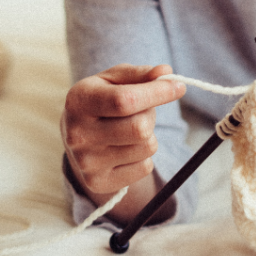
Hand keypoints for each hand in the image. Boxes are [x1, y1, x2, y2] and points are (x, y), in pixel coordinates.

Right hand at [61, 64, 184, 220]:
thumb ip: (140, 74)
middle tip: (142, 112)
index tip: (179, 87)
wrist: (76, 138)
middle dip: (151, 117)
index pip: (125, 100)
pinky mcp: (97, 182)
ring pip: (147, 148)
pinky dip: (144, 157)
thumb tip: (165, 72)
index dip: (157, 93)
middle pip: (140, 128)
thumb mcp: (114, 80)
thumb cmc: (103, 100)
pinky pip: (145, 168)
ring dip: (149, 136)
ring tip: (130, 130)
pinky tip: (125, 149)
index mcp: (79, 101)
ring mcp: (85, 162)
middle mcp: (77, 134)